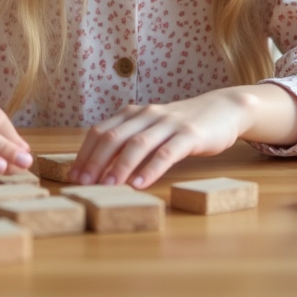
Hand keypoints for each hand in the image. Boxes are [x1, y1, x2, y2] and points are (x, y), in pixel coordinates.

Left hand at [68, 90, 251, 188]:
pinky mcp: (189, 135)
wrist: (223, 109)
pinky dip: (151, 169)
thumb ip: (129, 143)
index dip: (84, 154)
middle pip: (113, 138)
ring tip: (109, 187)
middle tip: (84, 185)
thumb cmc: (182, 126)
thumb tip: (101, 170)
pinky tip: (141, 185)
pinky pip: (166, 153)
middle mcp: (146, 115)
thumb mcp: (152, 130)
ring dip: (120, 167)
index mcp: (133, 114)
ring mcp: (168, 124)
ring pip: (137, 144)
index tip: (73, 177)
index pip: (100, 132)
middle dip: (95, 162)